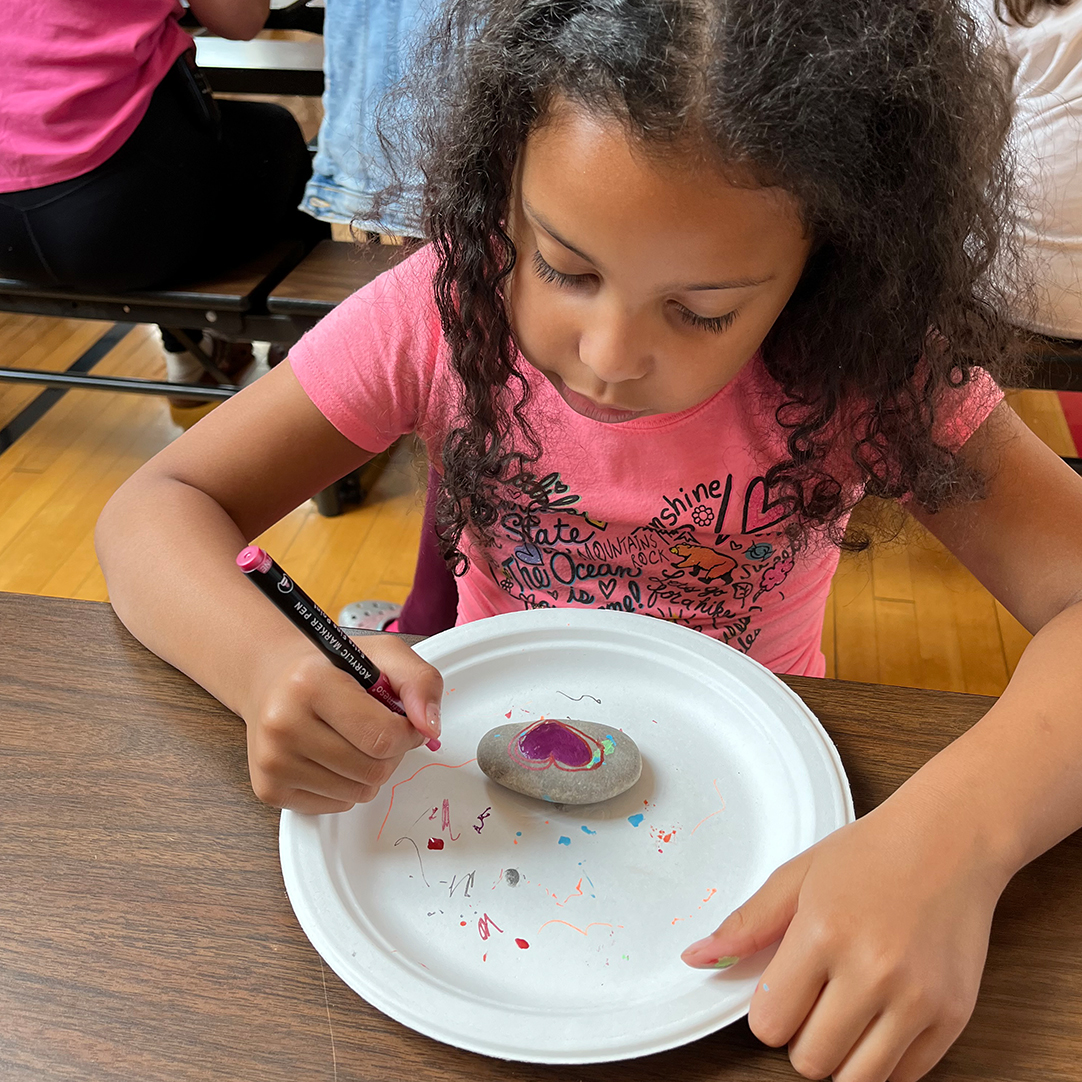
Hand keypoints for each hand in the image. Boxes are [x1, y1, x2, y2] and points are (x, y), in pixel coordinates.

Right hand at [243, 633, 442, 813]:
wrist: (272, 680)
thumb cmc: (332, 668)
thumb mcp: (384, 654)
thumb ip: (420, 682)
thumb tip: (429, 726)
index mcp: (310, 684)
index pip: (384, 737)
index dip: (409, 732)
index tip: (405, 719)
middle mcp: (283, 724)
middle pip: (374, 769)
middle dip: (391, 751)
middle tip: (376, 726)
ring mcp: (272, 761)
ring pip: (360, 792)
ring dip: (371, 769)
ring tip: (353, 738)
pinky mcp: (270, 789)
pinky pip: (338, 805)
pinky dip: (347, 784)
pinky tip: (332, 754)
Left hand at [681, 795, 1008, 1080]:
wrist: (951, 842)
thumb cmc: (873, 854)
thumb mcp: (798, 877)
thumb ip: (747, 925)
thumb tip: (696, 959)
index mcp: (823, 933)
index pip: (770, 1023)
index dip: (769, 1011)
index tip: (782, 988)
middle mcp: (872, 972)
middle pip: (810, 1060)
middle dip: (801, 1036)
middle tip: (815, 997)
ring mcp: (918, 999)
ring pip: (856, 1080)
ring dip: (841, 1056)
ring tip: (845, 1011)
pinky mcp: (953, 1017)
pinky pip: (904, 1077)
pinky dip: (884, 1059)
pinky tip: (879, 1017)